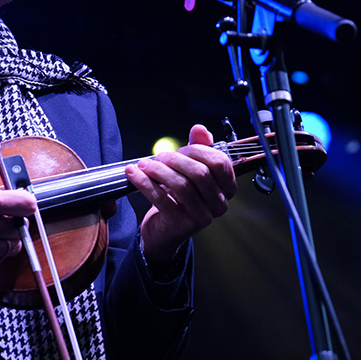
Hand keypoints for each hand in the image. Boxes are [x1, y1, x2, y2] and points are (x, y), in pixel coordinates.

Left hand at [126, 124, 235, 269]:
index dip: (198, 151)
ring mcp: (201, 217)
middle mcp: (219, 205)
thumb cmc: (179, 197)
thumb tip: (200, 129)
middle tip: (160, 157)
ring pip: (181, 186)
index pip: (219, 163)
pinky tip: (133, 173)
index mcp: (227, 189)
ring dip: (158, 170)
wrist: (164, 231)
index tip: (181, 149)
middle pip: (200, 173)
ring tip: (144, 164)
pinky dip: (144, 182)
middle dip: (176, 159)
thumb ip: (198, 148)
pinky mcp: (180, 225)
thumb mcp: (190, 170)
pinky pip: (160, 198)